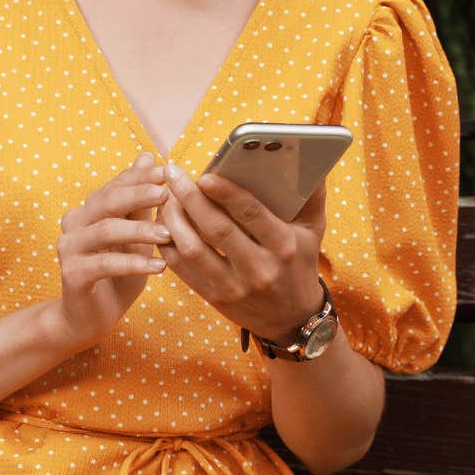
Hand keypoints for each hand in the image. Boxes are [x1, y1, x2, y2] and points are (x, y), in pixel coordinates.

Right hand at [44, 153, 172, 352]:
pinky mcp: (72, 274)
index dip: (140, 177)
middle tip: (167, 192)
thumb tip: (146, 157)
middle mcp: (74, 224)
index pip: (114, 186)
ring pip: (106, 230)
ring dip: (140, 230)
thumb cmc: (116, 276)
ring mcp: (69, 248)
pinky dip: (134, 263)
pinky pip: (105, 264)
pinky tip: (160, 267)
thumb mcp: (134, 237)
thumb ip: (139, 203)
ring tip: (168, 234)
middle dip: (139, 195)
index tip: (168, 171)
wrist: (88, 319)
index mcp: (88, 210)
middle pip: (107, 202)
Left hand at [157, 163, 326, 344]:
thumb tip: (308, 155)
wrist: (292, 318)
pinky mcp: (214, 298)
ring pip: (192, 249)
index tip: (205, 175)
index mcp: (284, 246)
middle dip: (190, 198)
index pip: (251, 215)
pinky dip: (167, 244)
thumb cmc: (299, 262)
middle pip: (216, 229)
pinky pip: (182, 269)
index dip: (226, 194)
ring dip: (172, 220)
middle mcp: (259, 268)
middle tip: (172, 174)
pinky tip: (162, 223)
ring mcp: (234, 286)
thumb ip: (310, 195)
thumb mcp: (313, 230)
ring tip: (164, 197)